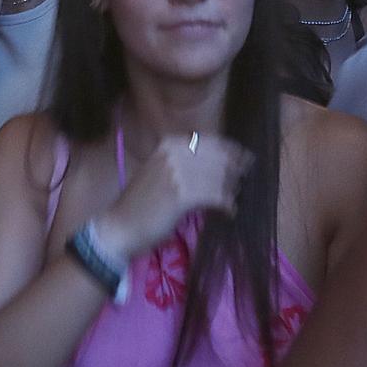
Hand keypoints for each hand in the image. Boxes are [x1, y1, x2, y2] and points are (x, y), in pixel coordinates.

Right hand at [95, 132, 248, 259]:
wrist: (120, 225)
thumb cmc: (143, 202)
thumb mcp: (162, 171)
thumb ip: (186, 163)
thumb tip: (222, 163)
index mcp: (170, 144)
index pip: (211, 141)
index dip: (233, 150)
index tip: (246, 160)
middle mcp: (174, 153)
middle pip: (219, 157)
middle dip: (236, 170)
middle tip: (242, 183)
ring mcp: (177, 173)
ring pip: (220, 177)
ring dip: (231, 190)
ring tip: (232, 200)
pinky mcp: (181, 195)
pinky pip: (216, 195)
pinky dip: (227, 205)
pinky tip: (229, 212)